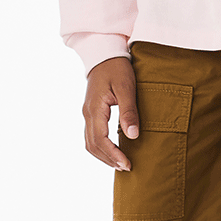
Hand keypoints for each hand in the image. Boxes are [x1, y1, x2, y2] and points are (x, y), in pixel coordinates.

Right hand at [82, 56, 140, 171]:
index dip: (113, 155)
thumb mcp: (126, 86)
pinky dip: (101, 146)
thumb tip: (132, 136)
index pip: (100, 140)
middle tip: (126, 167)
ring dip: (104, 155)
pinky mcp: (91, 111)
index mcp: (95, 109)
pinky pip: (92, 135)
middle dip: (108, 159)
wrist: (105, 52)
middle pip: (92, 145)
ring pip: (90, 142)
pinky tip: (113, 149)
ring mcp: (87, 112)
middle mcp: (87, 113)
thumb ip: (129, 111)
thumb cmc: (117, 67)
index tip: (127, 164)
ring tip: (120, 162)